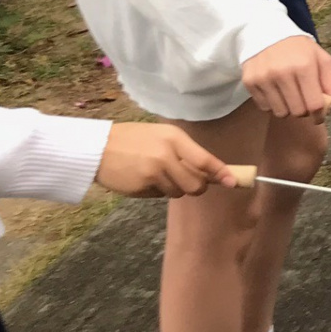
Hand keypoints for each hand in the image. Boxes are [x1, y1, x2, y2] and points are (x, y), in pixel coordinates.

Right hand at [95, 122, 236, 197]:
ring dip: (173, 187)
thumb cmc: (134, 138)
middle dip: (197, 187)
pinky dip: (155, 191)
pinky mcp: (140, 188)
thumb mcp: (162, 135)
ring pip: (177, 192)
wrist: (96, 148)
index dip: (221, 173)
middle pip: (195, 184)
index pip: (205, 160)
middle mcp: (165, 156)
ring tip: (156, 173)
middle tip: (187, 180)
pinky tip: (143, 178)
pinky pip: (158, 196)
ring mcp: (152, 174)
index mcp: (174, 139)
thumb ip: (187, 151)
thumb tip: (213, 171)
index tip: (234, 181)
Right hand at [241, 35, 330, 118]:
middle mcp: (282, 73)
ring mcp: (264, 78)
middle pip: (297, 112)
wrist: (266, 33)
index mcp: (304, 67)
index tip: (320, 115)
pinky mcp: (250, 82)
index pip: (314, 104)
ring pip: (280, 112)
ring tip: (290, 94)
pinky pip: (265, 107)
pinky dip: (273, 104)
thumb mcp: (321, 60)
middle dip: (304, 111)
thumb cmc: (298, 48)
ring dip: (288, 108)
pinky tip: (276, 90)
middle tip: (305, 101)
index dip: (320, 115)